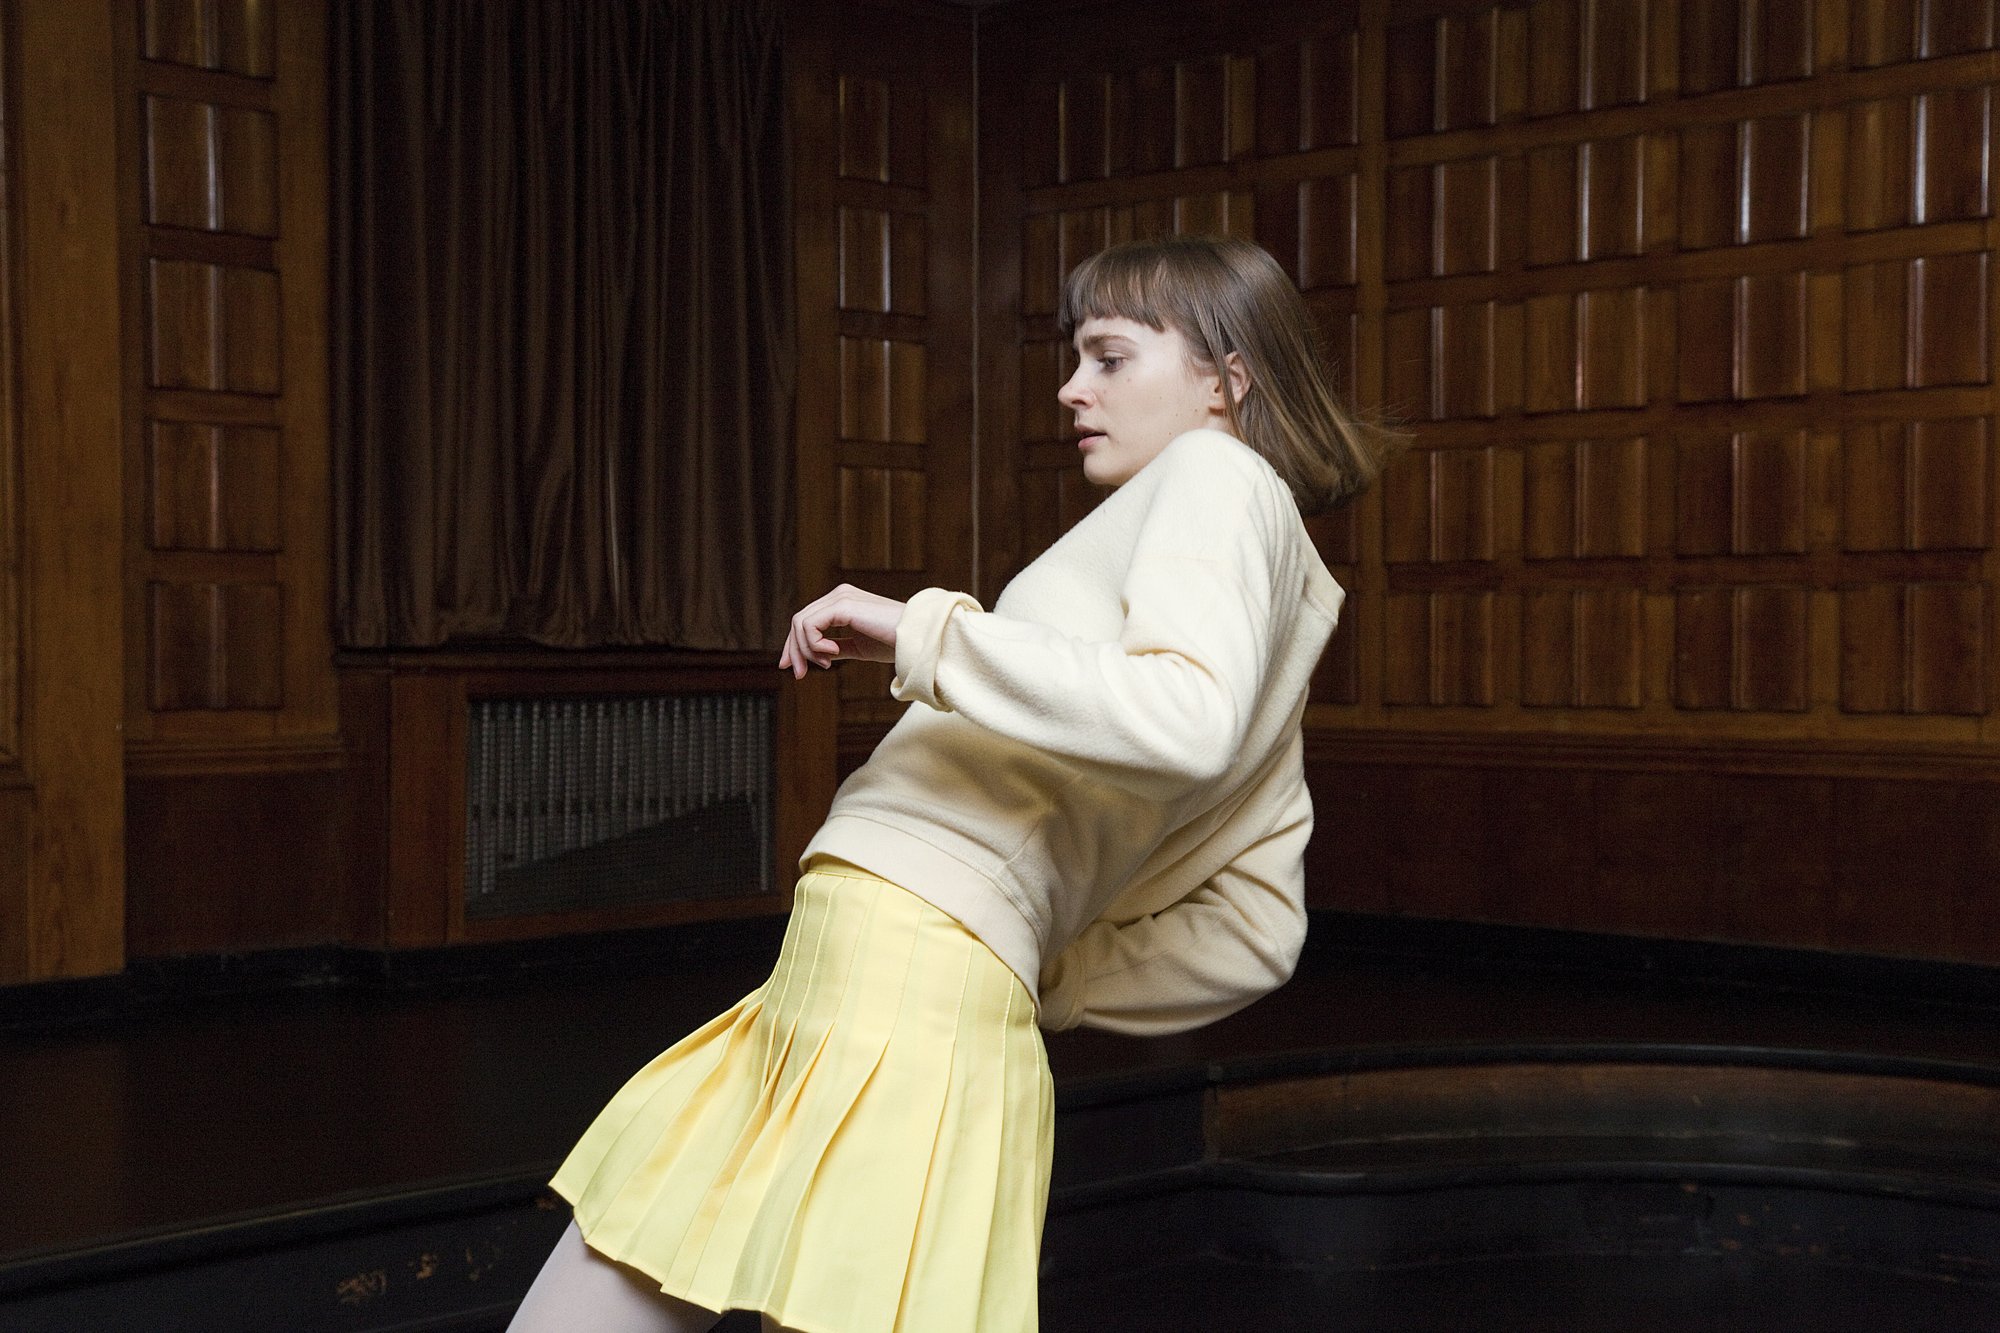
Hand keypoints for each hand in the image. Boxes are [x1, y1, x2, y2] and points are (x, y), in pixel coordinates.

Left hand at [779, 583, 904, 677]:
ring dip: (806, 650)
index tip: (794, 670)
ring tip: (827, 663)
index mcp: (842, 602)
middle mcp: (839, 595)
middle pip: (798, 621)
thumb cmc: (894, 643)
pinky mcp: (843, 604)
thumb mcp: (858, 647)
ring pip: (800, 623)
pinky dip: (814, 644)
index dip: (794, 645)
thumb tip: (815, 656)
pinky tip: (832, 654)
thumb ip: (837, 647)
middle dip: (794, 651)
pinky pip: (810, 625)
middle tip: (799, 674)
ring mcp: (841, 597)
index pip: (806, 620)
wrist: (916, 640)